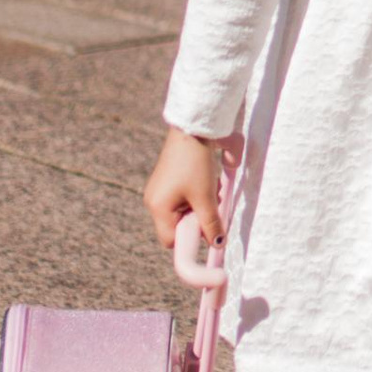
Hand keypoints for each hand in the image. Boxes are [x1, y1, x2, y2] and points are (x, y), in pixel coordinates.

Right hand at [144, 126, 222, 252]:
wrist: (192, 128)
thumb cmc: (196, 163)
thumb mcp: (206, 196)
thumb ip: (211, 223)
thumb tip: (217, 243)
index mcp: (158, 208)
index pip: (171, 240)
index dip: (190, 239)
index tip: (208, 232)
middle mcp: (154, 201)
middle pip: (178, 225)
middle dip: (198, 219)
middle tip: (213, 205)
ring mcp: (160, 189)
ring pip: (184, 210)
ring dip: (201, 205)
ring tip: (212, 189)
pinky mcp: (168, 179)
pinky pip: (184, 197)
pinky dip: (198, 194)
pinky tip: (208, 180)